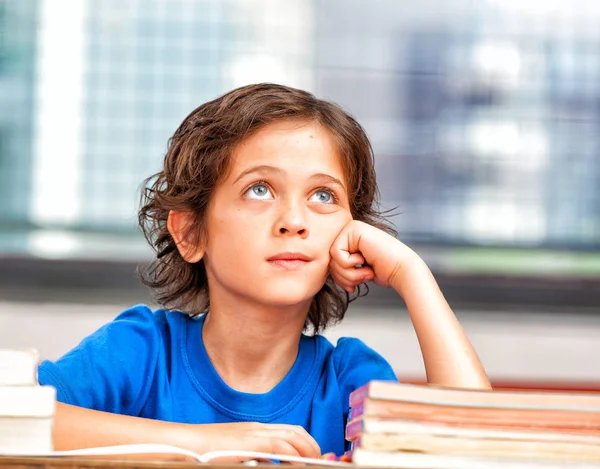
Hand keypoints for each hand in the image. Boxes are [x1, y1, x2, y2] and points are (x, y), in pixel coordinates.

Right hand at [189, 422, 320, 460]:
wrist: (186, 443)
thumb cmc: (205, 451)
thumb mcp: (235, 452)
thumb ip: (254, 456)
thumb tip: (270, 464)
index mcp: (256, 429)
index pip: (290, 430)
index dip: (306, 441)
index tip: (315, 454)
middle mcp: (258, 427)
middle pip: (295, 430)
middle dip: (312, 445)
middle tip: (320, 459)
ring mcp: (253, 433)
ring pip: (291, 436)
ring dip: (307, 449)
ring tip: (314, 462)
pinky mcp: (248, 442)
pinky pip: (278, 444)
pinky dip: (293, 452)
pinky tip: (299, 462)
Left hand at [329, 220, 415, 292]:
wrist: (401, 271)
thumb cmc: (383, 272)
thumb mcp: (355, 271)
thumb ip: (339, 267)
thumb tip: (321, 270)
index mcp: (349, 240)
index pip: (330, 263)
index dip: (340, 278)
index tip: (355, 283)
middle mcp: (349, 232)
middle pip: (328, 260)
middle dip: (344, 277)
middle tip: (363, 277)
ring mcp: (351, 228)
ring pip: (331, 258)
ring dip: (348, 273)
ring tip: (366, 271)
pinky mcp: (354, 228)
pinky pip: (336, 252)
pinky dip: (350, 264)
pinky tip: (366, 261)